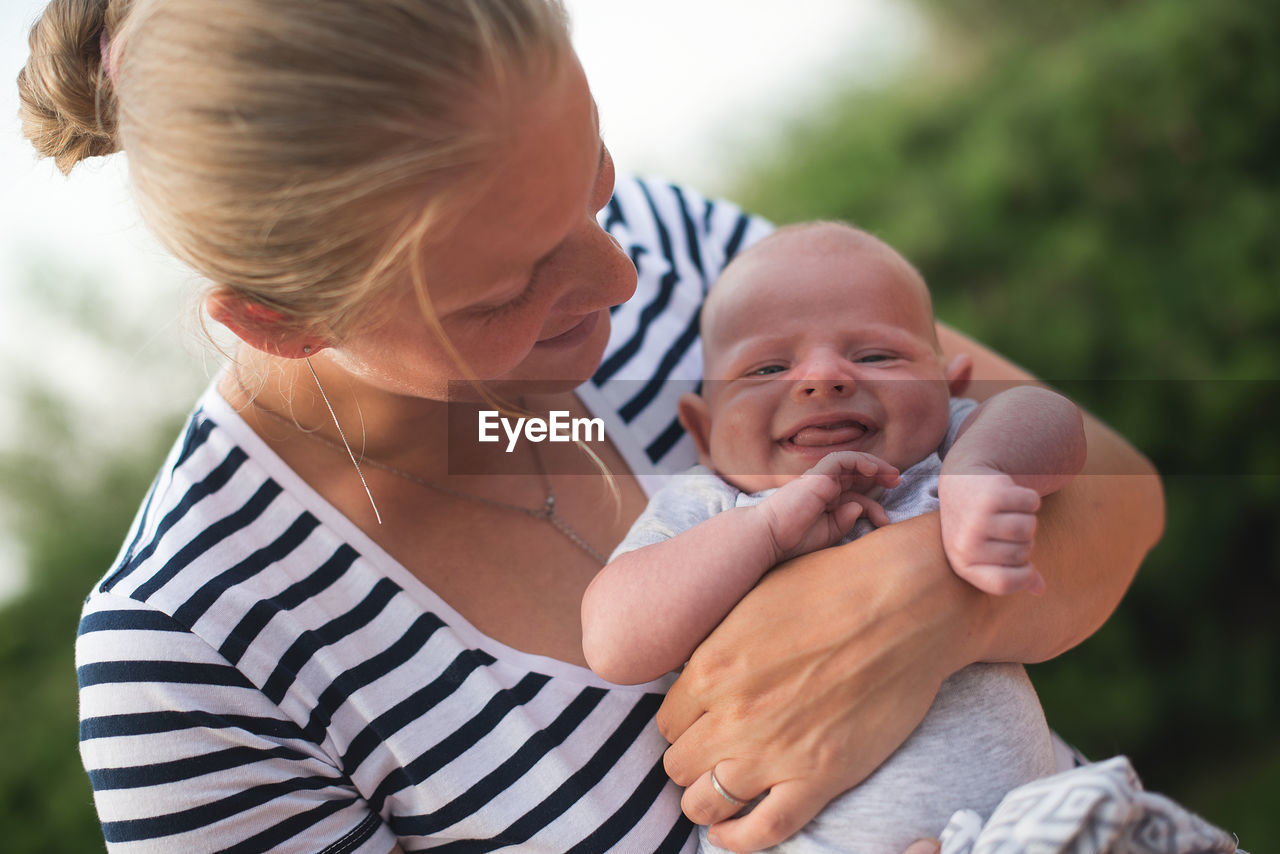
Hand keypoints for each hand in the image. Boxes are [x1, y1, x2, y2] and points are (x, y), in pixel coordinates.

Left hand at [657, 513, 982, 851]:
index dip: (683, 724)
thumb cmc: (832, 586)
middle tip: (711, 754)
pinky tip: (730, 834)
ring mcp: (775, 752)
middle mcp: (733, 715)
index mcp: (710, 667)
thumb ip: (716, 644)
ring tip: (717, 793)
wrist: (906, 603)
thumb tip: (694, 672)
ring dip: (705, 801)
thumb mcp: (752, 600)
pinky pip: (763, 831)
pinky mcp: (820, 777)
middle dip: (691, 761)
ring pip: (705, 803)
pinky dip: (739, 840)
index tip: (700, 723)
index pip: (669, 721)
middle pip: (679, 765)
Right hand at [761, 451, 898, 561]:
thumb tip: (859, 506)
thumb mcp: (827, 533)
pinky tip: (874, 471)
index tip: (886, 521)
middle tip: (898, 481)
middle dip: (879, 476)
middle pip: (856, 475)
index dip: (874, 505)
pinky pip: (842, 459)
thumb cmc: (792, 538)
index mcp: (824, 500)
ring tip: (892, 475)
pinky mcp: (817, 474)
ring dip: (875, 466)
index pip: (855, 495)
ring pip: (852, 462)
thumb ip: (844, 520)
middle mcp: (822, 485)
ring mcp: (819, 478)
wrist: (770, 537)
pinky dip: (859, 461)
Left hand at [939, 469, 1045, 595]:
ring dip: (1027, 518)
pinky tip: (1011, 496)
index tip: (1025, 565)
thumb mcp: (984, 553)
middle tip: (1007, 527)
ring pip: (1028, 529)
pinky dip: (1030, 499)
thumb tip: (1040, 590)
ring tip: (1009, 512)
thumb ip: (1012, 573)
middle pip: (1022, 553)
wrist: (959, 483)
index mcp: (963, 565)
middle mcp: (965, 545)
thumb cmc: (976, 525)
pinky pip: (1031, 503)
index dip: (1023, 577)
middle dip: (1024, 541)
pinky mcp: (989, 496)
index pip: (1004, 584)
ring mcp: (976, 520)